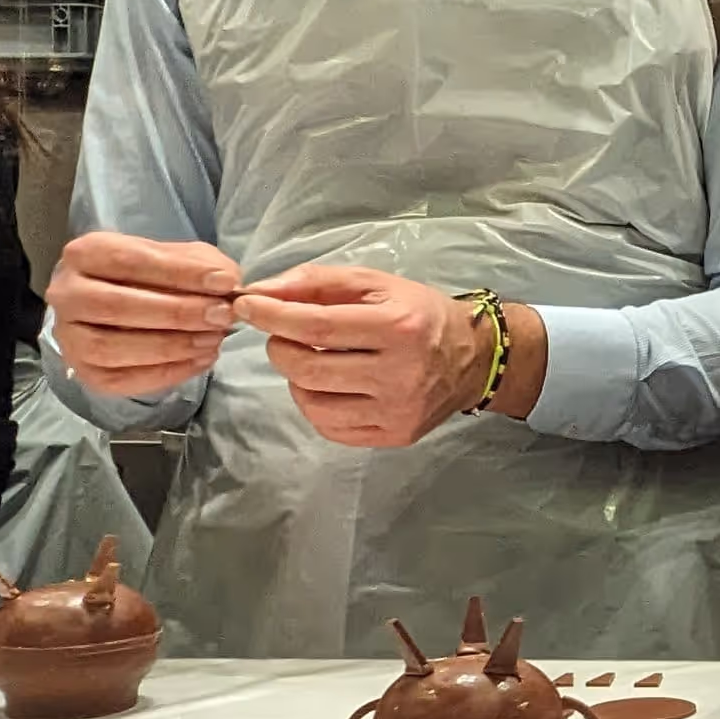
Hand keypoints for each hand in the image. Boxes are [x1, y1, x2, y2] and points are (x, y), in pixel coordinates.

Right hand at [49, 232, 239, 399]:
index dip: (180, 273)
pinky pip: (120, 379)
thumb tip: (226, 281)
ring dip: (170, 346)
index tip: (224, 282)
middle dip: (177, 313)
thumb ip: (199, 263)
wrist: (117, 303)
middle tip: (221, 315)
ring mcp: (69, 336)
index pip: (129, 261)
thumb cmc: (147, 274)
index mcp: (85, 254)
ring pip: (112, 347)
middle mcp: (67, 294)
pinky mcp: (83, 371)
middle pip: (117, 307)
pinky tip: (200, 360)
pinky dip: (166, 373)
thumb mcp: (172, 255)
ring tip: (213, 339)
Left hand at [235, 266, 492, 449]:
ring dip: (295, 378)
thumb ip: (317, 282)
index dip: (273, 317)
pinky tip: (328, 386)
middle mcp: (399, 373)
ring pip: (312, 402)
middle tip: (283, 335)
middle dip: (279, 348)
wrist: (473, 358)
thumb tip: (263, 293)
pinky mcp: (393, 436)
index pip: (317, 326)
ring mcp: (396, 411)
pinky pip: (329, 427)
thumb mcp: (376, 283)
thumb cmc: (419, 313)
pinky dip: (314, 404)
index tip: (246, 306)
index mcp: (398, 327)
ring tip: (311, 360)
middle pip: (308, 369)